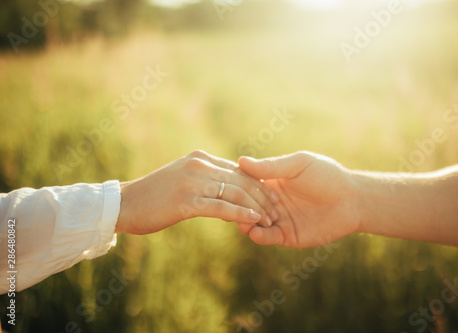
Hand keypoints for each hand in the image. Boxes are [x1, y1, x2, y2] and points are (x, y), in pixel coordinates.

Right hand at [116, 150, 279, 234]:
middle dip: (262, 197)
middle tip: (277, 211)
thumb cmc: (153, 196)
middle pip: (242, 180)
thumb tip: (226, 187)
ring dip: (255, 208)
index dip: (258, 185)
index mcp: (200, 159)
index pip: (239, 170)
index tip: (272, 198)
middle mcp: (199, 165)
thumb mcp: (182, 179)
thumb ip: (204, 178)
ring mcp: (193, 182)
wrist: (123, 204)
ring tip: (269, 220)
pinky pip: (220, 207)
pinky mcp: (186, 201)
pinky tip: (252, 221)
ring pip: (235, 193)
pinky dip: (239, 214)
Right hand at [237, 152, 361, 247]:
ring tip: (243, 221)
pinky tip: (255, 232)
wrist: (352, 199)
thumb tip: (241, 161)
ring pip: (253, 223)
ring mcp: (279, 220)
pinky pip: (268, 238)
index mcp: (272, 182)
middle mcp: (272, 201)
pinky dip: (259, 236)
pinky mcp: (288, 236)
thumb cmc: (328, 175)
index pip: (246, 185)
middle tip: (232, 209)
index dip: (236, 187)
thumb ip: (271, 167)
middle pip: (246, 206)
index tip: (226, 187)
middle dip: (238, 208)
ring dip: (245, 223)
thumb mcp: (298, 165)